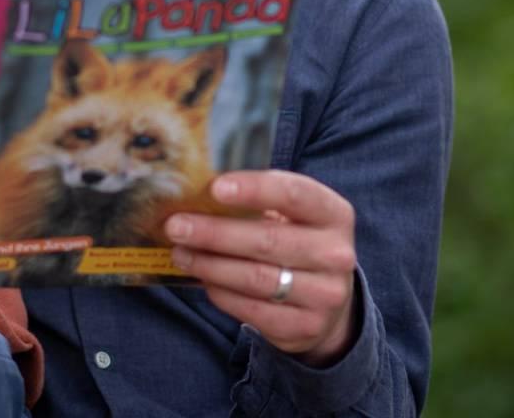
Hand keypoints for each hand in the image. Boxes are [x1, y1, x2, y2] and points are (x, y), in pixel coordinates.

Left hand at [166, 170, 357, 363]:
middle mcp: (336, 254)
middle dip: (214, 232)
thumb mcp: (293, 216)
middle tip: (176, 226)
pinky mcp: (305, 326)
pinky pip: (252, 309)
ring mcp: (325, 294)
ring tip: (180, 253)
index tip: (215, 188)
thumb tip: (196, 194)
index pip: (295, 194)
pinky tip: (202, 278)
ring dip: (210, 264)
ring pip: (255, 277)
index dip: (255, 189)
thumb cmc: (298, 242)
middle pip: (267, 240)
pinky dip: (221, 293)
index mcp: (334, 214)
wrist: (329, 298)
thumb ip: (257, 203)